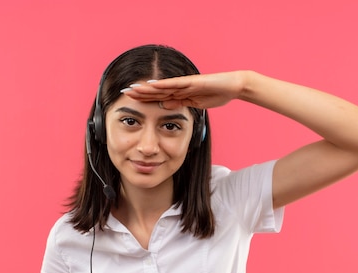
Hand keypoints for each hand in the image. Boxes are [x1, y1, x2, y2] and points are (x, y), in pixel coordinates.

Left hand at [121, 71, 247, 109]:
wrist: (233, 86)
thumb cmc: (217, 94)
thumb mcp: (195, 103)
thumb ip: (180, 103)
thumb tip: (164, 105)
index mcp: (179, 93)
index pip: (158, 96)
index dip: (144, 98)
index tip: (130, 100)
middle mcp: (179, 87)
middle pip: (156, 90)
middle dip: (140, 92)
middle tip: (124, 93)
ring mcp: (185, 84)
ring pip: (162, 86)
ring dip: (147, 88)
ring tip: (132, 89)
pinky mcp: (192, 82)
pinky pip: (175, 84)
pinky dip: (163, 85)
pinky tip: (152, 85)